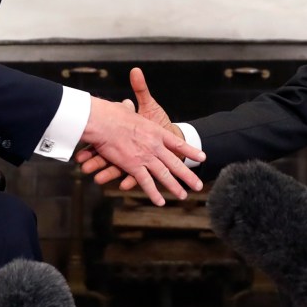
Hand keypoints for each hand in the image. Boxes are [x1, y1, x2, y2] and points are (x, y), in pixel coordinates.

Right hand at [79, 86, 202, 206]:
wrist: (105, 122)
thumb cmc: (113, 113)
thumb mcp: (127, 110)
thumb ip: (130, 110)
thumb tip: (127, 104)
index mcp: (156, 131)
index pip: (177, 143)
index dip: (190, 150)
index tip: (202, 157)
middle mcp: (155, 146)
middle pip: (175, 163)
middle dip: (188, 176)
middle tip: (198, 185)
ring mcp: (146, 157)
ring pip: (164, 175)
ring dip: (175, 187)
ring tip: (183, 196)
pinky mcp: (133, 166)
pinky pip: (146, 183)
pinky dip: (153, 193)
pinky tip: (160, 202)